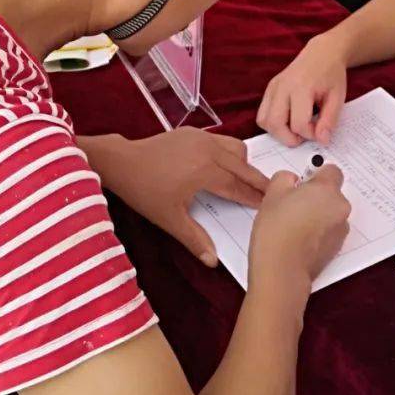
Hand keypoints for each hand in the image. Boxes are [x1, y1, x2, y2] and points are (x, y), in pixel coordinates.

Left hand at [85, 129, 268, 266]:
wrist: (122, 161)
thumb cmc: (144, 190)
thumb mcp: (169, 218)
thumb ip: (194, 239)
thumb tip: (212, 261)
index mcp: (206, 171)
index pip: (238, 187)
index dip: (254, 197)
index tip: (269, 204)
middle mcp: (209, 151)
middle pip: (243, 166)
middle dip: (258, 180)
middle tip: (272, 192)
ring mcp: (202, 138)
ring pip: (236, 148)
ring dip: (244, 164)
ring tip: (247, 180)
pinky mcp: (193, 132)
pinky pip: (222, 141)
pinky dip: (230, 153)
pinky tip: (225, 165)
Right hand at [248, 164, 350, 293]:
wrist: (282, 270)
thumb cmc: (277, 231)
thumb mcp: (272, 194)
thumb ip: (284, 178)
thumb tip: (291, 180)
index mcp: (327, 190)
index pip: (332, 171)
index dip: (316, 175)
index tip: (302, 182)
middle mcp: (339, 208)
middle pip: (331, 193)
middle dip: (315, 196)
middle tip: (292, 204)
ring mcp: (340, 230)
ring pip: (331, 213)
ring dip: (317, 214)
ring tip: (293, 224)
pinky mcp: (336, 248)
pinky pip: (329, 231)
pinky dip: (318, 232)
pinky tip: (298, 238)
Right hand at [257, 35, 347, 147]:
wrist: (322, 53)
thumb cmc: (331, 74)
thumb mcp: (337, 97)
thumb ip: (329, 120)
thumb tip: (321, 141)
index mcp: (302, 87)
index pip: (298, 123)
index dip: (310, 135)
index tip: (319, 131)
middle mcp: (282, 86)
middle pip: (275, 124)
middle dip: (289, 138)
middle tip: (304, 136)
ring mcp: (273, 87)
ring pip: (264, 121)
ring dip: (278, 132)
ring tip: (296, 127)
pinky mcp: (269, 89)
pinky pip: (262, 114)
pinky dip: (273, 123)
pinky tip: (289, 119)